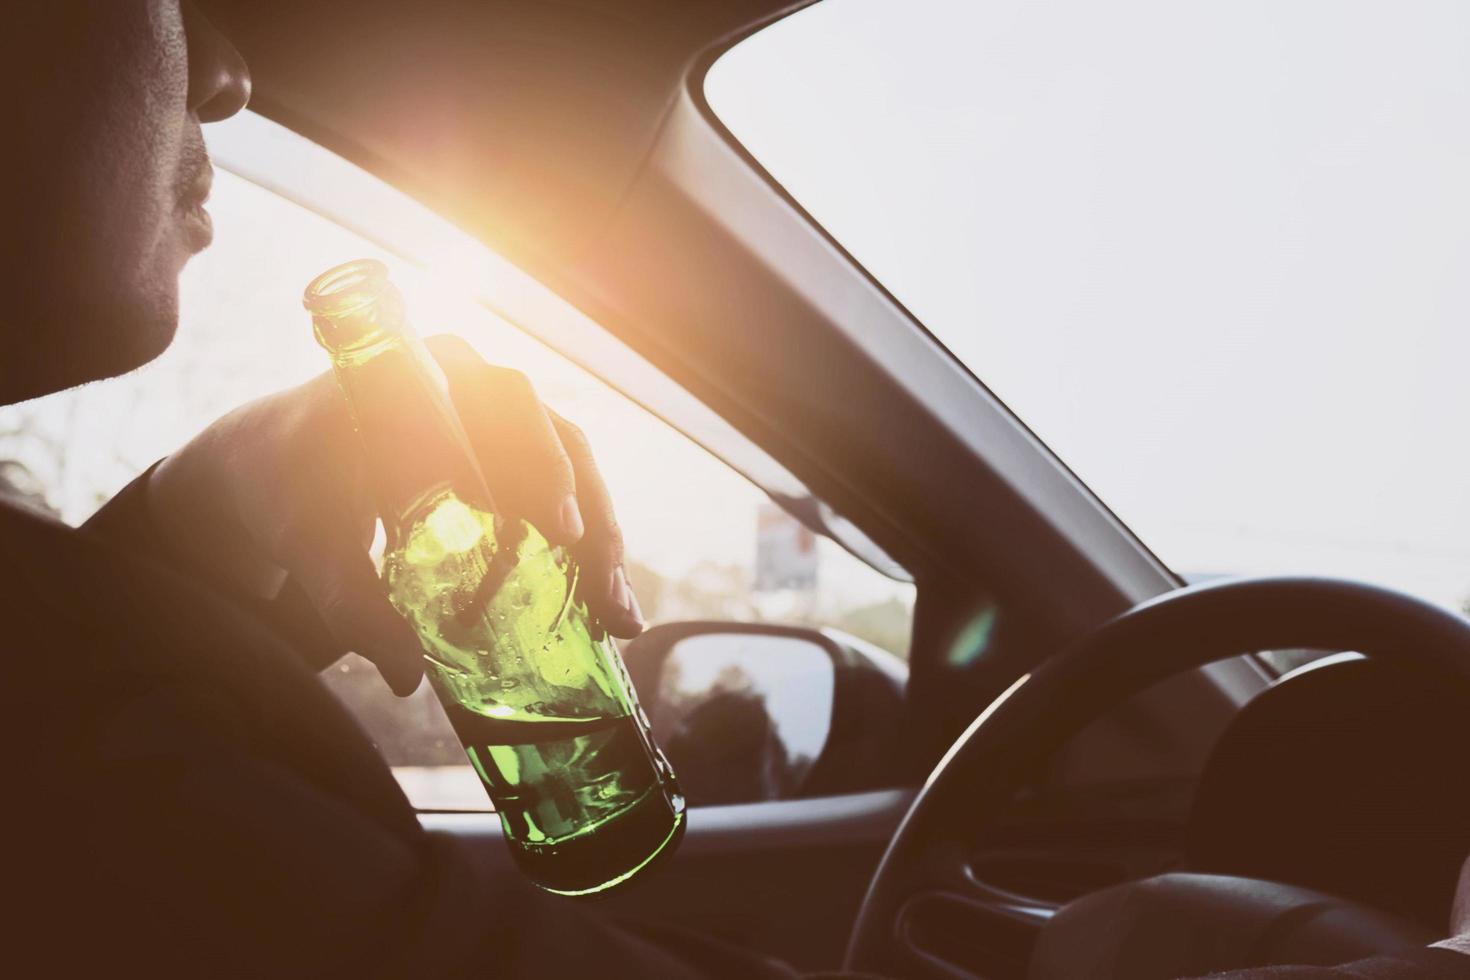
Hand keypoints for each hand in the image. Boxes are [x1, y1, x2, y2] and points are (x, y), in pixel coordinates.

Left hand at [147, 335, 643, 694]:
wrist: (276, 463)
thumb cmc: (286, 489)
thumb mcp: (306, 545)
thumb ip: (350, 603)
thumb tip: (407, 673)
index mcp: (420, 373)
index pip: (501, 407)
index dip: (541, 464)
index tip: (558, 531)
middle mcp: (471, 379)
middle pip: (555, 435)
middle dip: (589, 514)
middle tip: (598, 588)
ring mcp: (501, 414)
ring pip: (575, 464)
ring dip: (602, 537)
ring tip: (617, 615)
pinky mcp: (516, 451)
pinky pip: (567, 488)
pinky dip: (588, 545)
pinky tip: (605, 605)